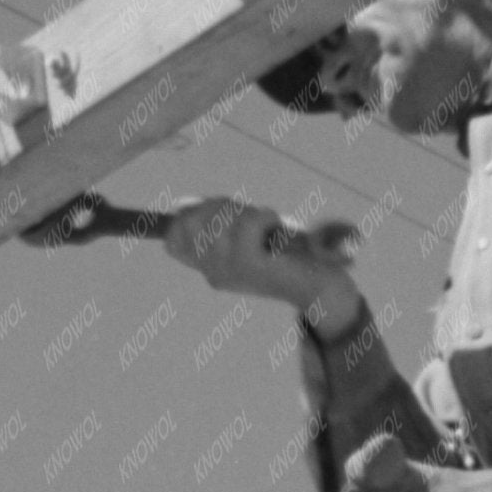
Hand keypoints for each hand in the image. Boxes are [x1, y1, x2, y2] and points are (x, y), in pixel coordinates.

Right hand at [158, 196, 362, 330]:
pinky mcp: (250, 263)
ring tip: (266, 223)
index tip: (212, 213)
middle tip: (245, 213)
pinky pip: (247, 224)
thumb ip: (221, 226)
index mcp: (211, 269)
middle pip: (193, 221)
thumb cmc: (285, 257)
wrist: (317, 286)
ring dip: (245, 211)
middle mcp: (214, 272)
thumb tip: (189, 205)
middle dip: (218, 206)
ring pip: (221, 218)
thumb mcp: (246, 243)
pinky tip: (275, 228)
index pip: (173, 243)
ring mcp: (229, 269)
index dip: (183, 220)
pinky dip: (264, 217)